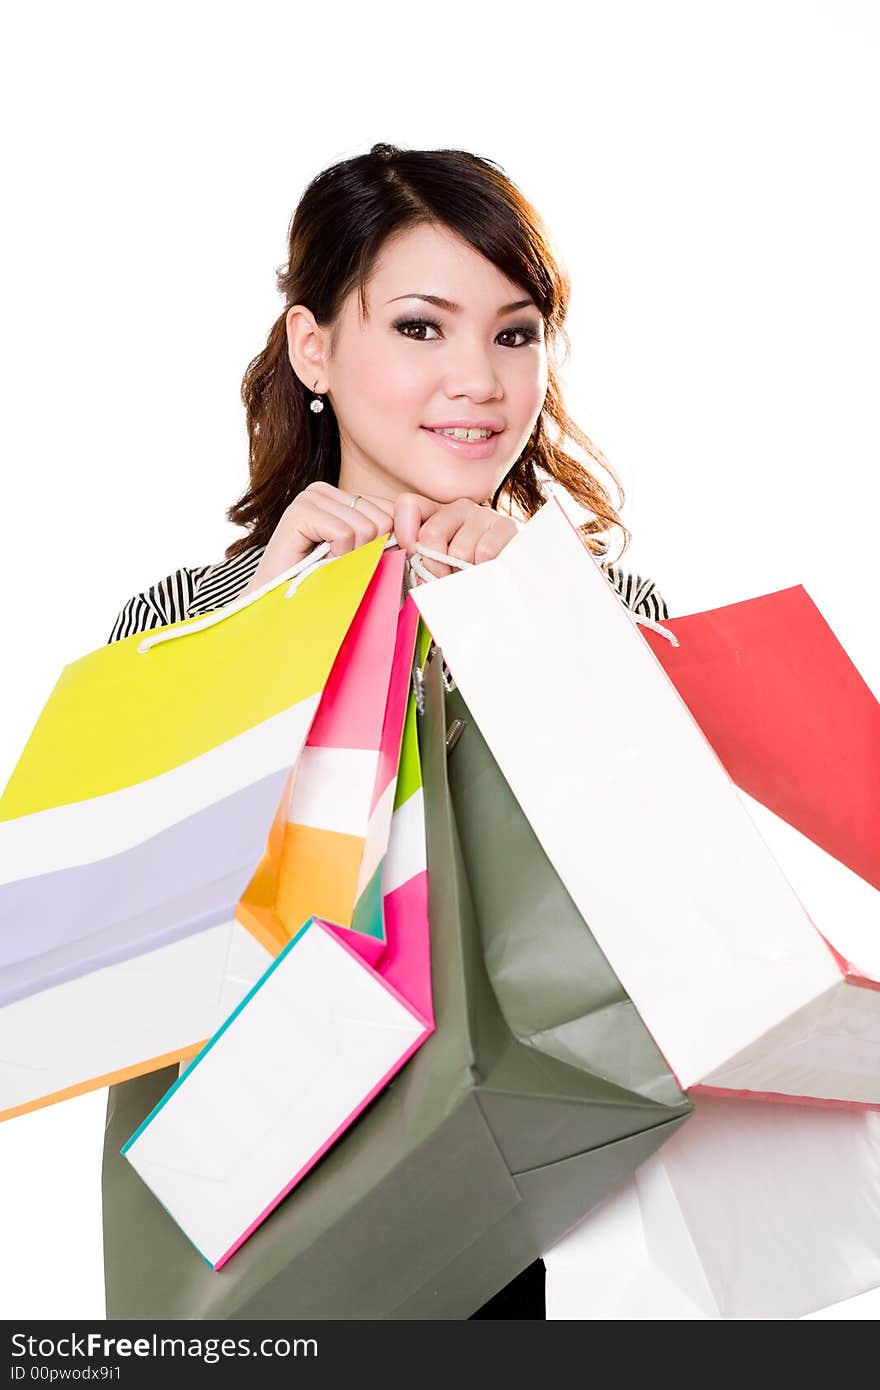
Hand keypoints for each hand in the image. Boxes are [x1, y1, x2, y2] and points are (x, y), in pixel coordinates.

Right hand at [237, 482, 395, 598]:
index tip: (364, 564)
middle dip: (369, 553)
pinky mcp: (299, 511)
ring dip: (351, 559)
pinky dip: (337, 558)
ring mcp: (310, 498)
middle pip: (383, 518)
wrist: (281, 611)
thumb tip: (423, 537)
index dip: (387, 545)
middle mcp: (325, 491)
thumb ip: (389, 542)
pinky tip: (318, 564)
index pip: (391, 511)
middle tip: (340, 567)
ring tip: (327, 567)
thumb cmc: (325, 589)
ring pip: (366, 527)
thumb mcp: (365, 561)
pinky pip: (345, 533)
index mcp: (342, 498)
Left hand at [392, 493, 521, 579]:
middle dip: (434, 567)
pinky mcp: (505, 526)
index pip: (408, 505)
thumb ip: (418, 561)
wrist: (513, 574)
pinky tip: (486, 570)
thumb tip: (405, 567)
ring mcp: (483, 515)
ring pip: (458, 551)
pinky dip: (482, 570)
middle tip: (446, 579)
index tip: (413, 557)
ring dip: (462, 573)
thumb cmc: (466, 573)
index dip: (404, 534)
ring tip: (470, 575)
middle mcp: (459, 507)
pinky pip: (484, 553)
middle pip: (430, 535)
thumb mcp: (437, 565)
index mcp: (436, 513)